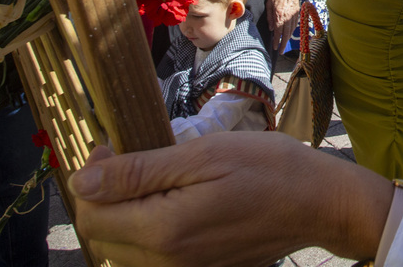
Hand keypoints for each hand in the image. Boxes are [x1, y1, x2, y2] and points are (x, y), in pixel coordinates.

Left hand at [70, 132, 391, 266]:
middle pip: (102, 235)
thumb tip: (83, 180)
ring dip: (126, 213)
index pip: (90, 215)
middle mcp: (167, 262)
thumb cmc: (268, 169)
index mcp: (163, 230)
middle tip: (135, 156)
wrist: (319, 203)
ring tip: (158, 177)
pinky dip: (149, 228)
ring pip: (123, 248)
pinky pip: (152, 256)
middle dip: (105, 196)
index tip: (112, 146)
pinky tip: (175, 200)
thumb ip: (138, 172)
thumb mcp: (203, 155)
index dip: (91, 178)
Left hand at [267, 0, 299, 53]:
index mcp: (279, 16)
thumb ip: (270, 18)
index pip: (278, 33)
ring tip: (284, 43)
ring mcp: (294, 15)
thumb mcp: (269, 5)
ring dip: (288, 38)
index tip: (275, 48)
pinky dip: (292, 30)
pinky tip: (289, 33)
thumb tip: (271, 29)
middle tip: (281, 51)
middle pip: (286, 34)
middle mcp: (288, 17)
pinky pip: (295, 24)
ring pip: (292, 30)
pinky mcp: (298, 12)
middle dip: (283, 44)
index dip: (276, 42)